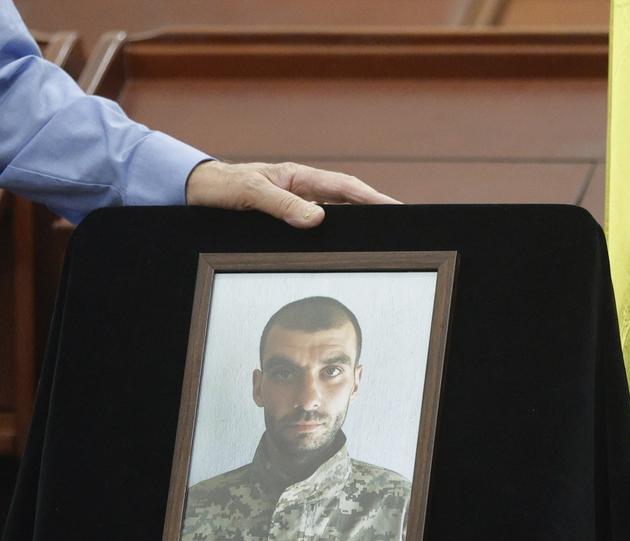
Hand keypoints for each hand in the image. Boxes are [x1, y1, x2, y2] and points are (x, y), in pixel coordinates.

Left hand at [186, 160, 400, 227]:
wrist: (200, 191)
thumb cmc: (224, 187)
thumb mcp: (251, 194)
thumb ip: (282, 204)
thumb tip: (317, 218)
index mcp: (300, 177)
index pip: (345, 187)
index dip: (373, 198)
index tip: (396, 208)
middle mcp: (303, 189)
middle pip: (348, 199)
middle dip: (375, 210)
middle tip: (400, 226)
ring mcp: (298, 204)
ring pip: (336, 213)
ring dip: (357, 222)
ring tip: (380, 238)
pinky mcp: (288, 218)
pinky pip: (318, 225)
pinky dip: (334, 234)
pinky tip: (342, 245)